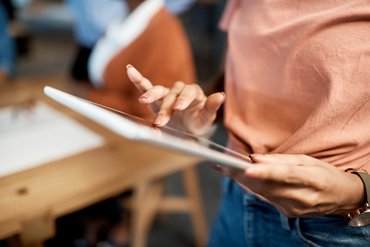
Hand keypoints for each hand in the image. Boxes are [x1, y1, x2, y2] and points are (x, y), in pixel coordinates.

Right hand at [126, 64, 224, 134]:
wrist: (187, 128)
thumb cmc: (197, 123)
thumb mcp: (206, 119)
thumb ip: (211, 108)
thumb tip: (221, 95)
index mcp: (194, 94)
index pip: (189, 93)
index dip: (184, 99)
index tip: (178, 107)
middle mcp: (180, 90)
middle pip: (172, 95)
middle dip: (166, 108)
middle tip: (161, 121)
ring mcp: (167, 92)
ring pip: (158, 91)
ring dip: (151, 96)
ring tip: (143, 101)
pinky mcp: (156, 97)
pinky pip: (146, 86)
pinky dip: (138, 79)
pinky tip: (130, 70)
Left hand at [220, 153, 364, 216]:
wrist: (342, 197)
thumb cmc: (325, 174)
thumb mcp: (308, 160)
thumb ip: (280, 160)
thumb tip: (253, 157)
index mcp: (311, 179)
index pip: (284, 175)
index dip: (264, 172)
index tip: (246, 168)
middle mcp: (301, 197)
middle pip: (265, 186)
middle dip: (240, 174)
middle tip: (219, 162)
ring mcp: (294, 209)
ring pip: (261, 193)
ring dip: (241, 180)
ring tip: (223, 166)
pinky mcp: (287, 213)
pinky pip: (265, 198)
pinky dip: (252, 186)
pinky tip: (240, 177)